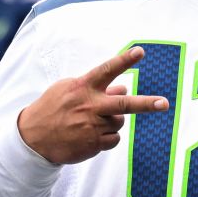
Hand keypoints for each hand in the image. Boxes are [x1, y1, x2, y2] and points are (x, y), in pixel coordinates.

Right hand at [17, 46, 168, 163]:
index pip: (107, 70)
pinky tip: (91, 135)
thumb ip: (96, 87)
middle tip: (164, 104)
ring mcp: (92, 126)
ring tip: (91, 122)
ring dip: (111, 122)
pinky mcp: (93, 144)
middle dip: (146, 104)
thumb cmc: (53, 108)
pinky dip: (108, 137)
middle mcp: (90, 106)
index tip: (140, 52)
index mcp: (83, 87)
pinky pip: (114, 140)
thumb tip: (124, 89)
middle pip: (124, 105)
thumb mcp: (69, 90)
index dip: (124, 60)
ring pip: (119, 122)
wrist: (33, 138)